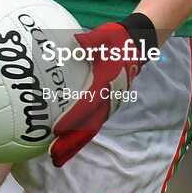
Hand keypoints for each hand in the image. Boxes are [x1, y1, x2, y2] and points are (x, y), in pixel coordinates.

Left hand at [49, 14, 156, 166]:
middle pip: (89, 126)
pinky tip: (69, 141)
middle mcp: (109, 98)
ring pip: (92, 128)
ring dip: (75, 143)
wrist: (138, 44)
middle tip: (54, 157)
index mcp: (106, 82)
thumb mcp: (106, 35)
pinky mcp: (109, 104)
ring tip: (58, 157)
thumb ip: (91, 40)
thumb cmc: (118, 39)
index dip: (72, 118)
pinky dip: (82, 134)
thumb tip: (76, 42)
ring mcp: (110, 103)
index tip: (56, 129)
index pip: (87, 104)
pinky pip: (94, 123)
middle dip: (71, 142)